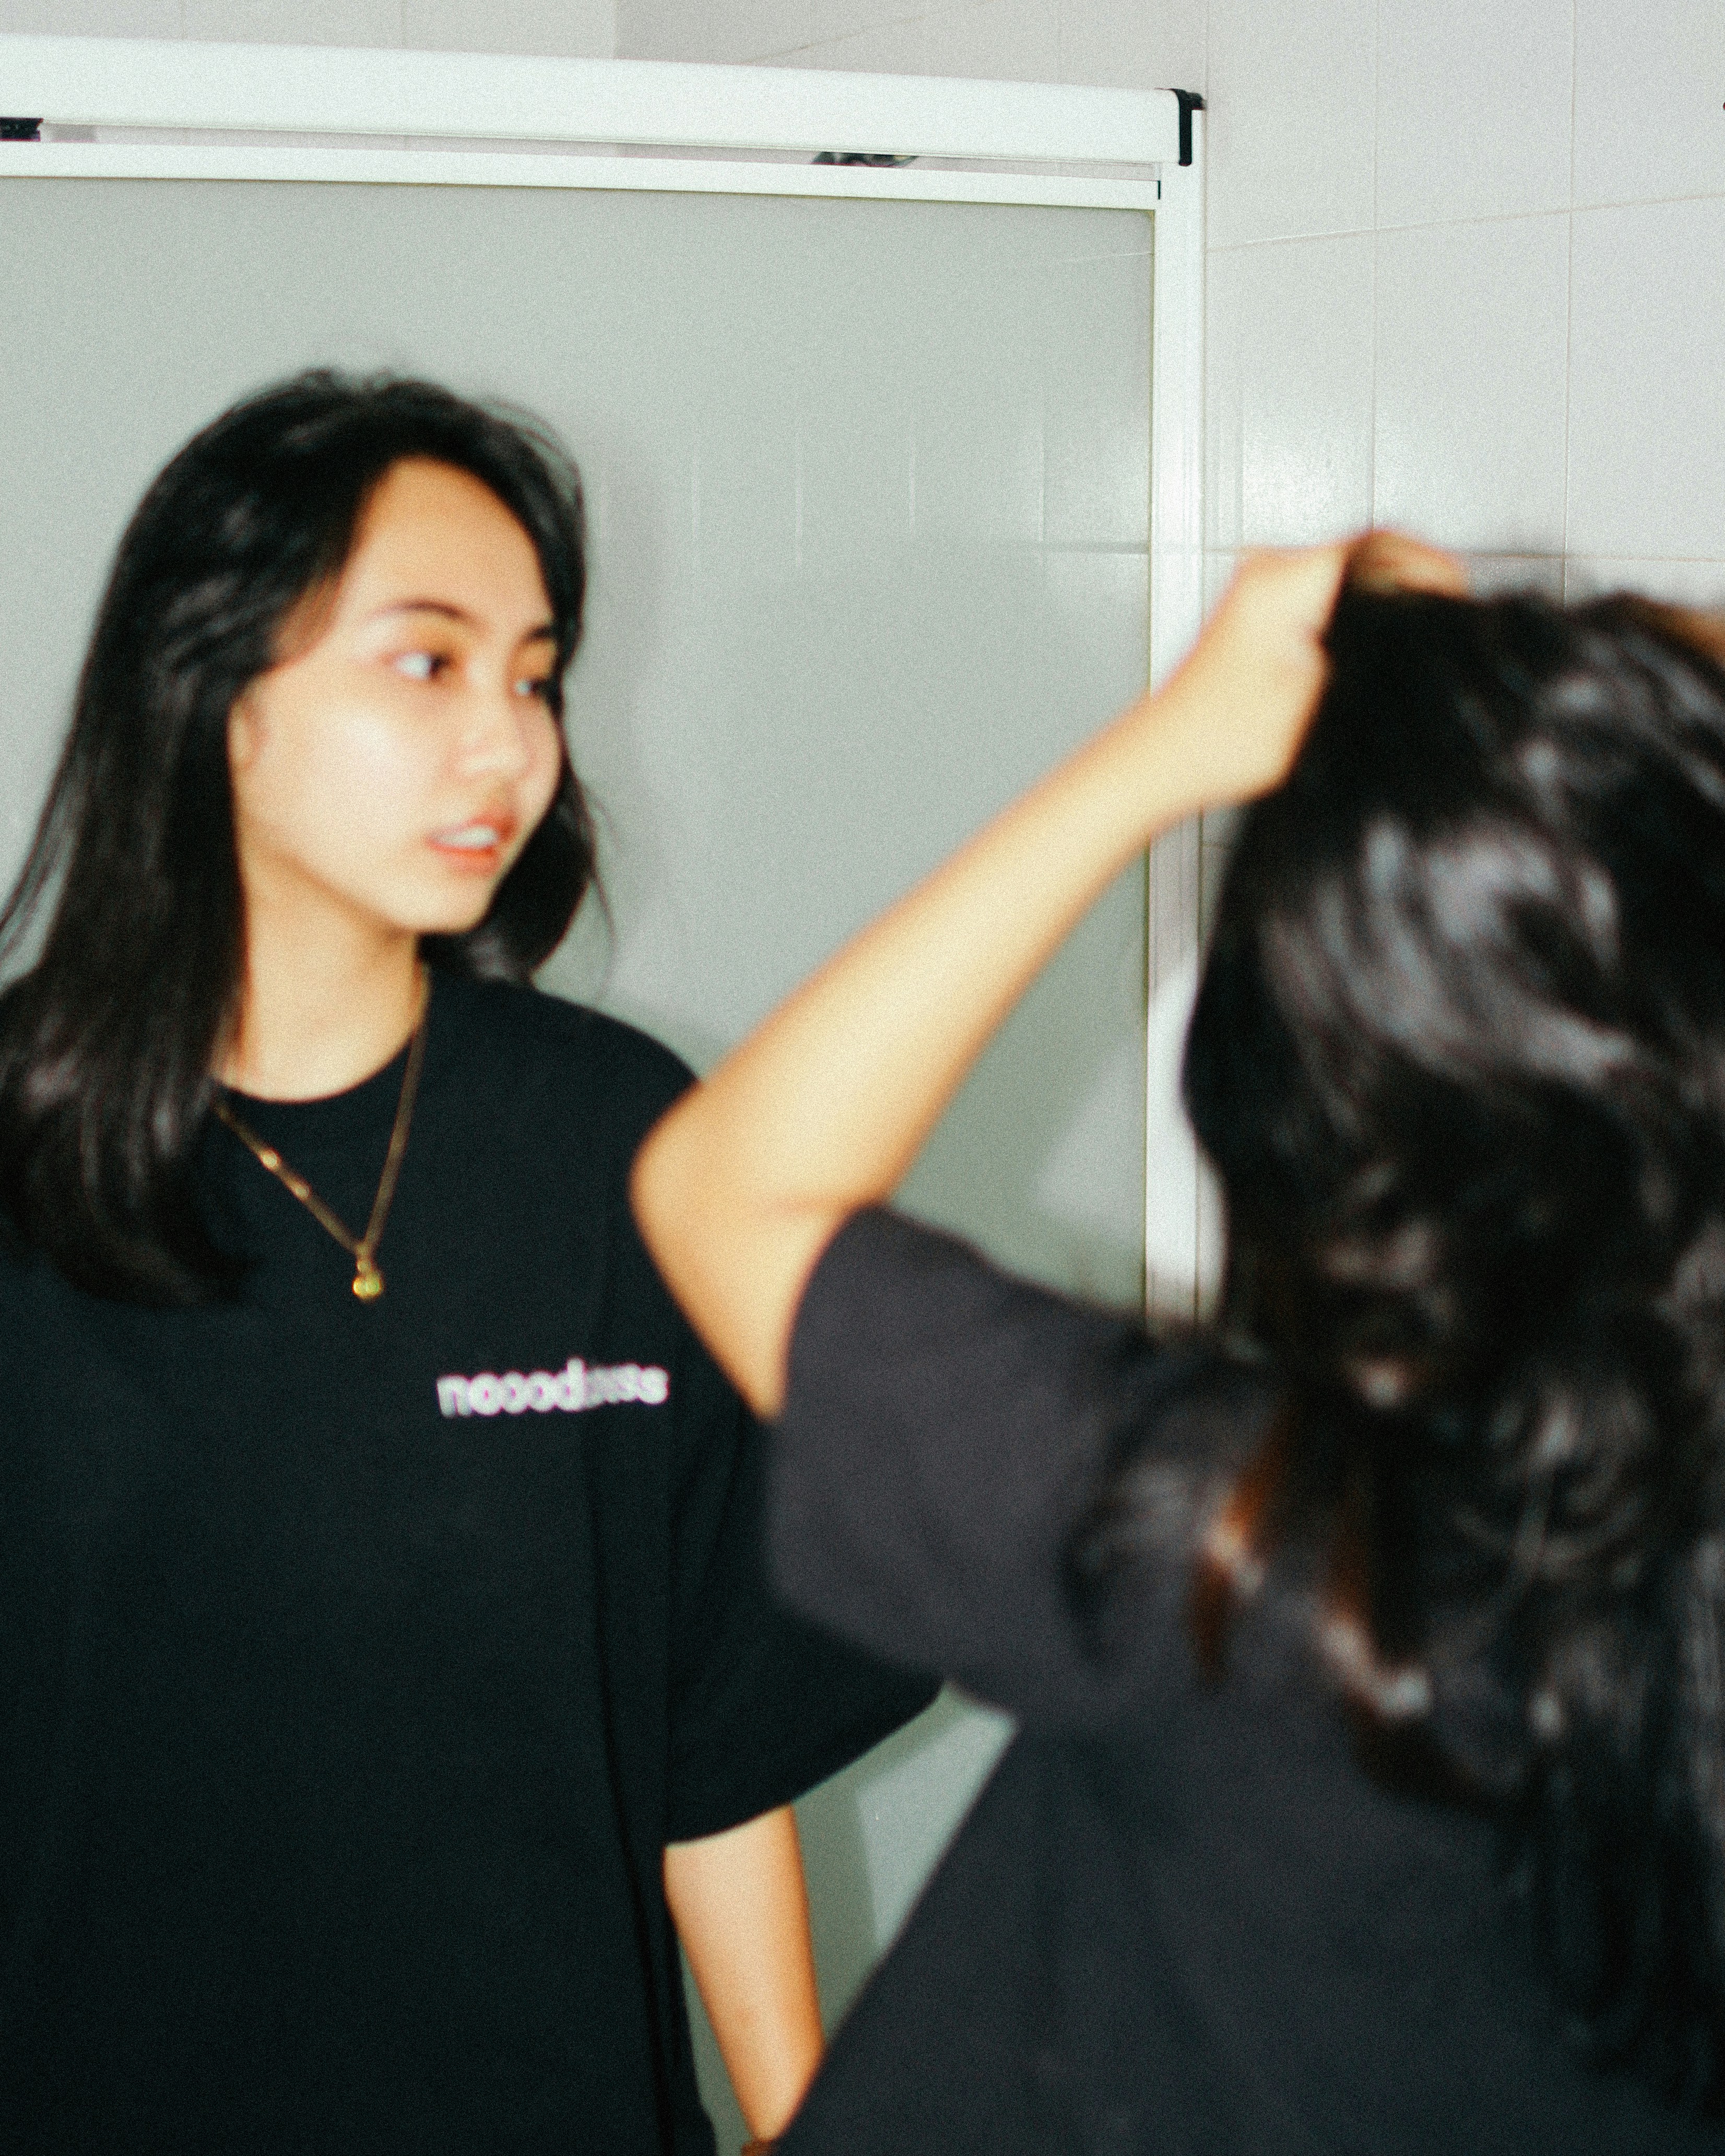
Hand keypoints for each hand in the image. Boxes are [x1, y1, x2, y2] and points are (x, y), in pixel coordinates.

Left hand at [1143, 532, 1467, 810]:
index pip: (1382, 546)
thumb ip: (1379, 661)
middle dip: (1412, 584)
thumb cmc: (1219, 741)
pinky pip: (1327, 592)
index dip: (1433, 569)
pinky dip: (1356, 611)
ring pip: (1350, 573)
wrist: (1164, 759)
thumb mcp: (1321, 704)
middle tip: (1443, 624)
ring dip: (1384, 598)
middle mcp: (1269, 570)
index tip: (1458, 599)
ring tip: (1412, 637)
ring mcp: (1260, 584)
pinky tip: (1371, 646)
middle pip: (1369, 553)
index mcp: (1284, 580)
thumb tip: (1423, 641)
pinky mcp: (1260, 606)